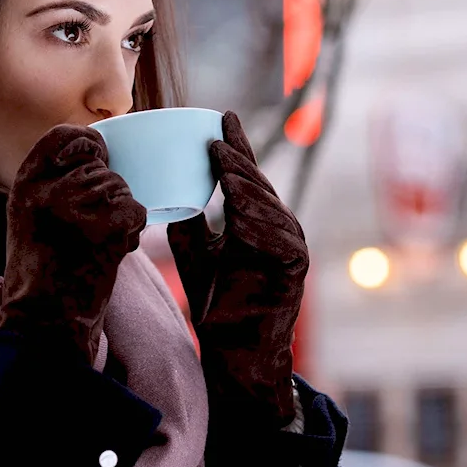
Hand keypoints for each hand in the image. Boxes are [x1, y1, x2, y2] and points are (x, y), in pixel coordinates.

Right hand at [0, 124, 146, 364]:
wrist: (45, 322)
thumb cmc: (42, 272)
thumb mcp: (29, 216)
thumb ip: (53, 183)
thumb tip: (97, 155)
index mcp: (26, 183)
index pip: (64, 135)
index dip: (88, 143)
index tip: (97, 157)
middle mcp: (48, 190)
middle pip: (102, 168)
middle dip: (107, 195)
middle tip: (88, 231)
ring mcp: (76, 207)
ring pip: (121, 189)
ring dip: (120, 216)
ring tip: (94, 246)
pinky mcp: (104, 227)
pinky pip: (136, 211)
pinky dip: (132, 232)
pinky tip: (108, 254)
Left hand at [166, 111, 307, 429]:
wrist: (233, 350)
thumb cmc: (217, 302)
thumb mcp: (194, 252)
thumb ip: (189, 222)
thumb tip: (171, 188)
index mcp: (254, 220)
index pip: (245, 175)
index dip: (236, 145)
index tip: (222, 116)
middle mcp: (276, 227)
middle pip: (257, 184)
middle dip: (238, 158)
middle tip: (217, 137)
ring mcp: (289, 245)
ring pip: (267, 204)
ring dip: (245, 183)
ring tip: (223, 163)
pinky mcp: (295, 266)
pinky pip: (279, 237)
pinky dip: (258, 221)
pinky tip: (238, 209)